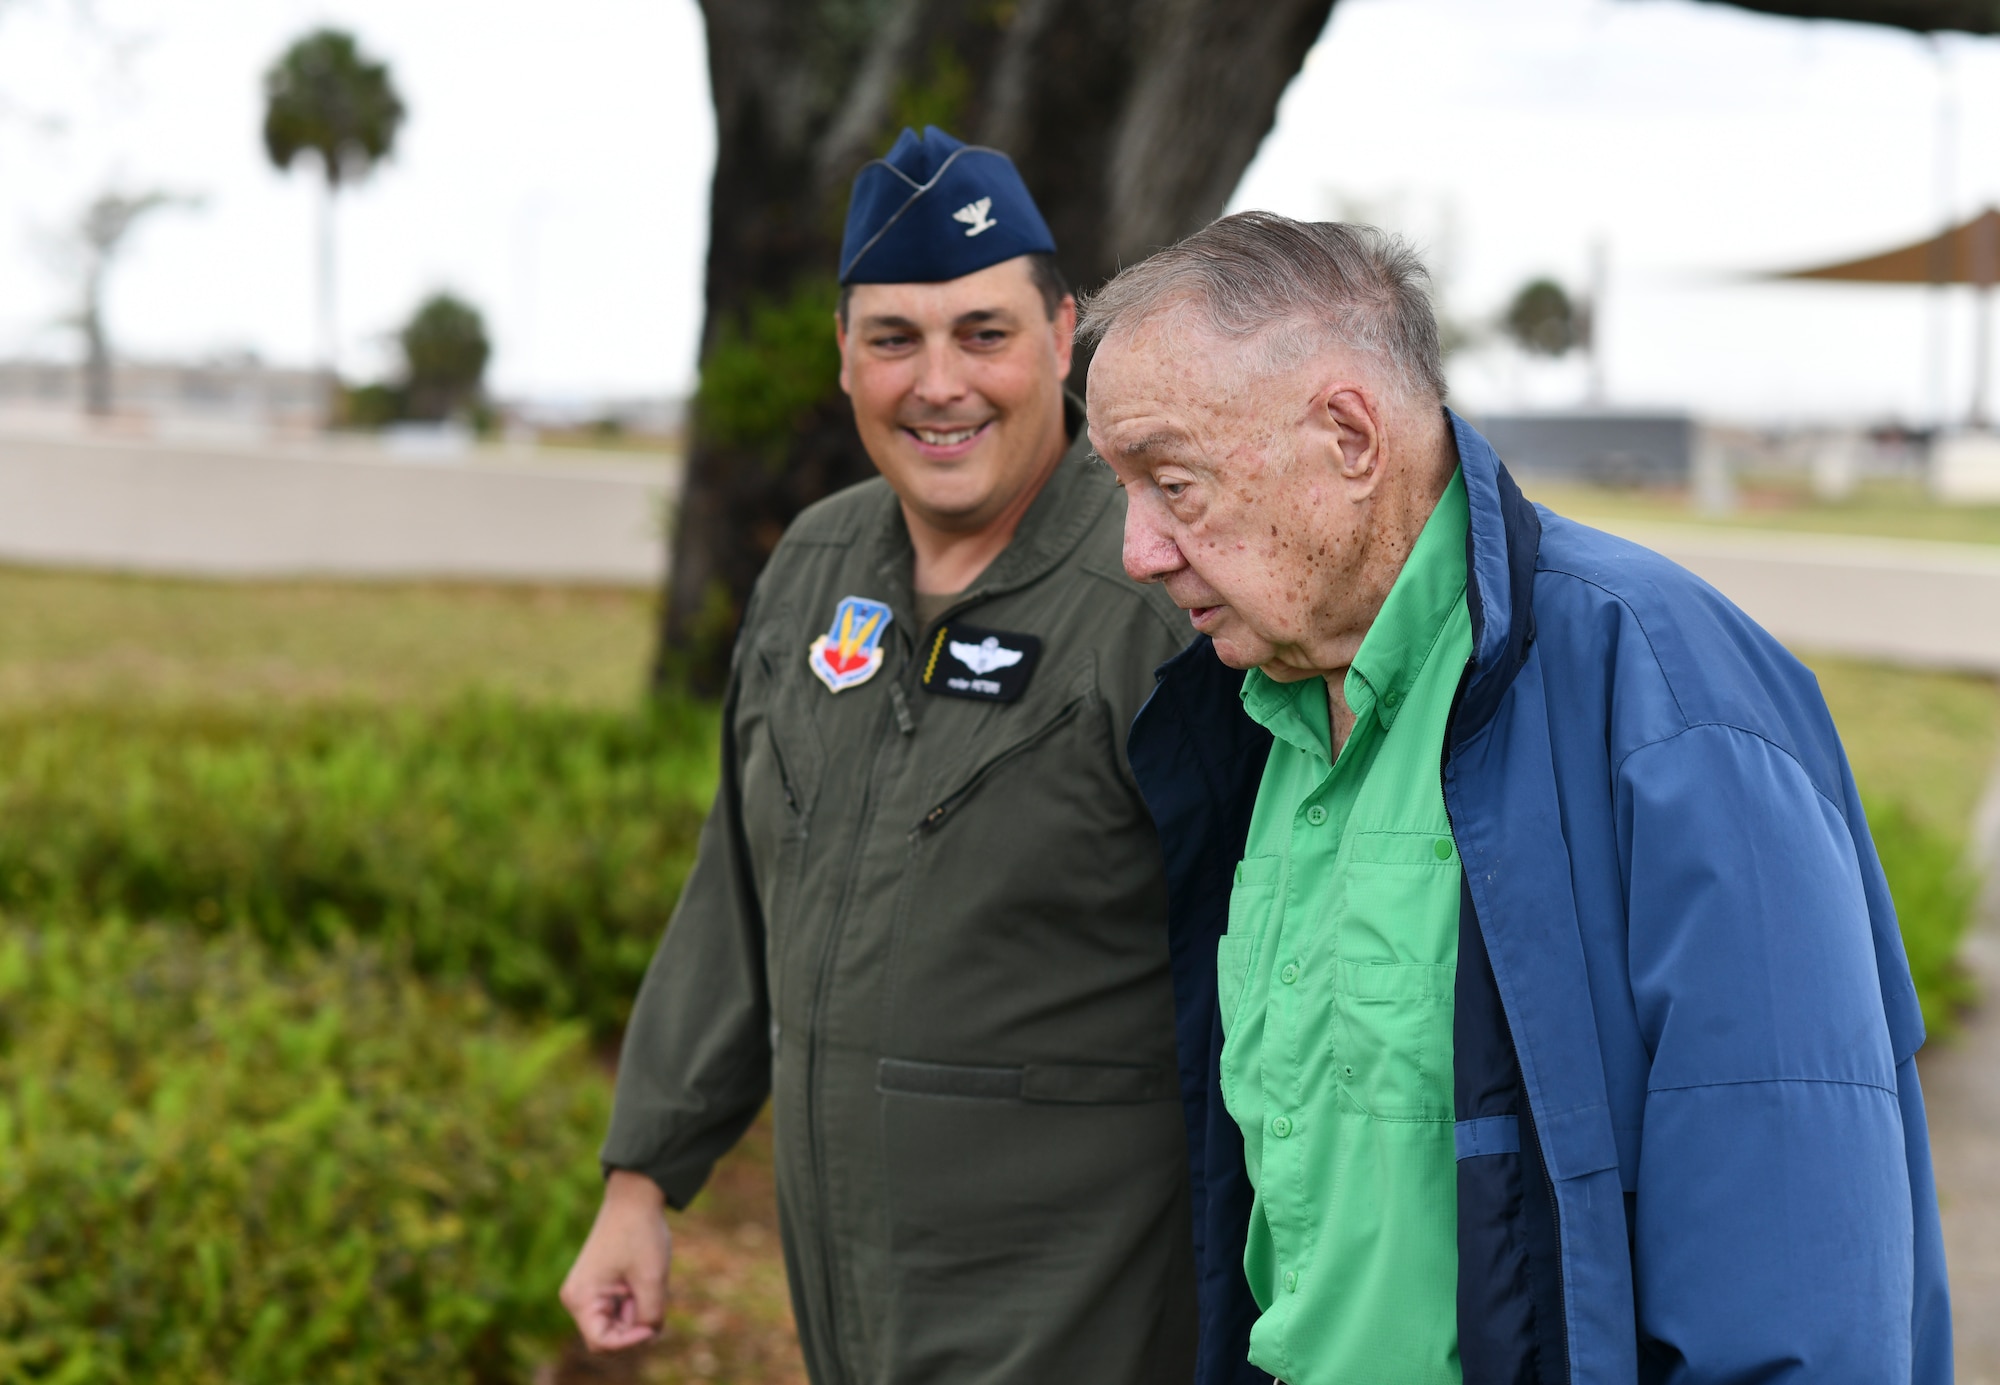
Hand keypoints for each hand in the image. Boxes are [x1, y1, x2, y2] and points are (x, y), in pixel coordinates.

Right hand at [560, 1169, 672, 1350]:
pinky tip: (642, 1277)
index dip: (630, 1341)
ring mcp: (586, 1291)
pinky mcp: (598, 1284)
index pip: (603, 1342)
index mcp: (581, 1297)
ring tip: (646, 1280)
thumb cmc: (640, 1233)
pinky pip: (618, 1307)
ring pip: (616, 1321)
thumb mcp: (652, 1279)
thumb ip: (651, 1315)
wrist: (635, 1197)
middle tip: (650, 1294)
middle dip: (634, 1324)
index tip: (653, 1324)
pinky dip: (635, 1299)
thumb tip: (650, 1335)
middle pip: (608, 1335)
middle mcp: (577, 1298)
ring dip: (636, 1309)